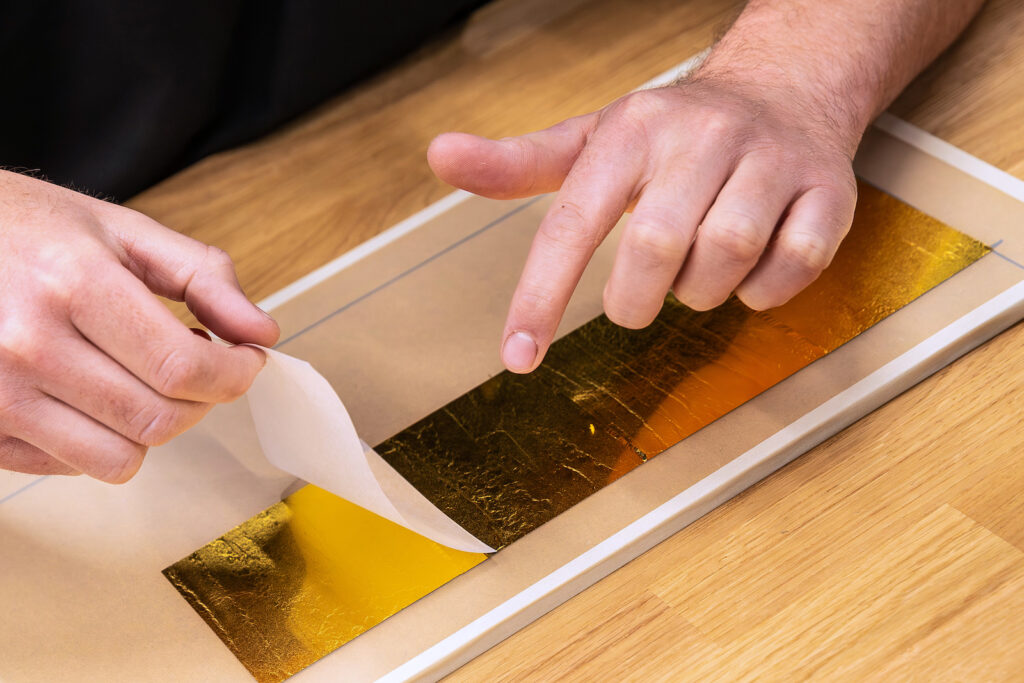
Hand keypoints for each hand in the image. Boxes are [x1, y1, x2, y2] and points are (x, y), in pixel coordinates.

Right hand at [0, 171, 278, 480]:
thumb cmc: (26, 228)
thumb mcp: (122, 230)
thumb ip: (203, 276)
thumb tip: (262, 332)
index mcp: (72, 284)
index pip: (182, 368)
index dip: (234, 373)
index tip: (247, 360)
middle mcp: (28, 346)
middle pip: (159, 419)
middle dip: (201, 400)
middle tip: (197, 366)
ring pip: (120, 459)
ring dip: (151, 425)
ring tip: (141, 378)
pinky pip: (70, 467)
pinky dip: (99, 439)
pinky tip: (91, 393)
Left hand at [428, 75, 858, 372]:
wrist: (787, 86)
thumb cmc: (676, 131)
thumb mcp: (593, 141)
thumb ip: (518, 163)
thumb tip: (440, 155)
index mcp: (631, 132)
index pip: (571, 223)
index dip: (540, 296)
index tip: (519, 358)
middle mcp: (700, 138)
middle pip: (654, 251)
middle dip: (636, 299)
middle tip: (637, 297)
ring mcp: (769, 161)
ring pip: (723, 262)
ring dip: (700, 293)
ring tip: (695, 268)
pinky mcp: (827, 190)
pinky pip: (791, 268)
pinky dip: (761, 291)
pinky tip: (749, 268)